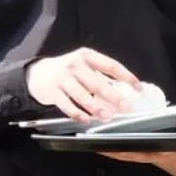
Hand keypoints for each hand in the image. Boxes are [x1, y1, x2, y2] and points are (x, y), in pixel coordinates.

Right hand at [26, 48, 141, 121]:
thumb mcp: (83, 65)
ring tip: (107, 116)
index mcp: (87, 56)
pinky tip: (86, 120)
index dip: (127, 77)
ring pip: (82, 95)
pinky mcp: (53, 92)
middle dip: (113, 96)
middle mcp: (75, 65)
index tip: (139, 88)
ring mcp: (63, 78)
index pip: (111, 65)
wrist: (37, 74)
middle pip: (97, 82)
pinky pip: (67, 105)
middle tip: (125, 107)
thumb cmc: (67, 71)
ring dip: (96, 107)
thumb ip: (101, 75)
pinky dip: (77, 114)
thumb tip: (124, 91)